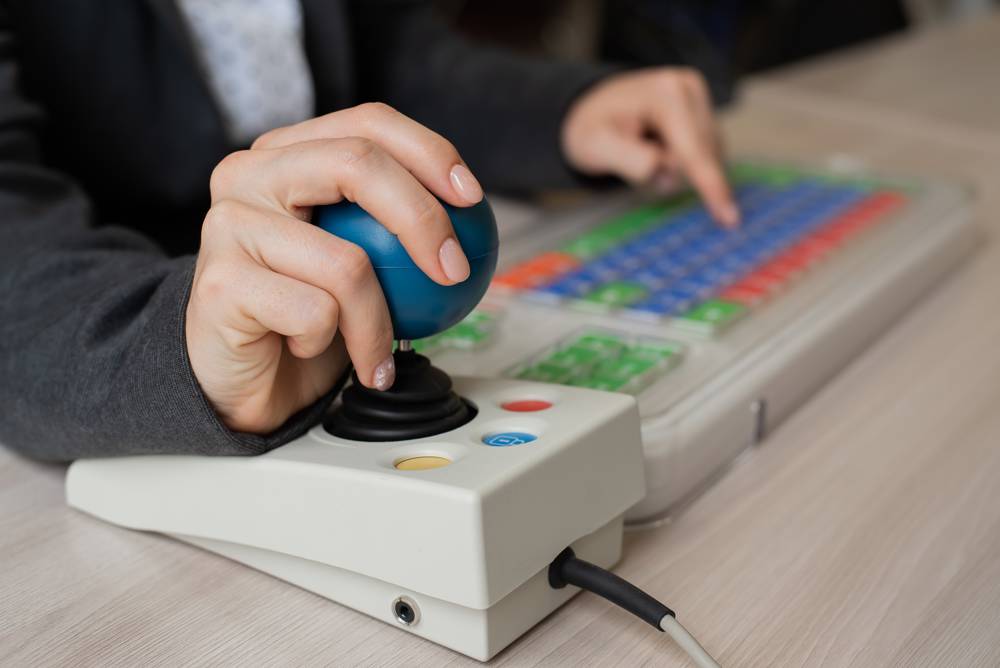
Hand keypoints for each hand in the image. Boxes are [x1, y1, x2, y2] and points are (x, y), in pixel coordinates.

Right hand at [186, 103, 483, 432]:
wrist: (240, 380)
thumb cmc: (303, 316)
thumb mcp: (357, 259)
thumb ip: (394, 226)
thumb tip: (474, 211)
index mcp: (284, 154)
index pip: (367, 125)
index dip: (429, 152)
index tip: (473, 199)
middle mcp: (248, 174)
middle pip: (356, 164)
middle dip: (423, 218)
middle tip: (455, 272)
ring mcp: (228, 224)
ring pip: (347, 262)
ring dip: (378, 323)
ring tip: (378, 354)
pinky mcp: (220, 282)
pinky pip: (317, 313)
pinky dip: (330, 344)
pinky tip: (312, 353)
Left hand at [561, 67, 738, 226]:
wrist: (589, 110)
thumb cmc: (590, 128)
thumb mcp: (595, 146)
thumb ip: (629, 160)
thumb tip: (663, 168)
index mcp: (665, 93)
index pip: (693, 150)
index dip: (710, 185)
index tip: (730, 217)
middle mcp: (688, 87)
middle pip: (703, 153)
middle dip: (675, 172)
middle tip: (634, 157)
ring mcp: (698, 96)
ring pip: (708, 154)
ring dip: (679, 167)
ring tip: (642, 148)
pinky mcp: (702, 110)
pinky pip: (704, 151)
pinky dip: (684, 161)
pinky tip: (657, 148)